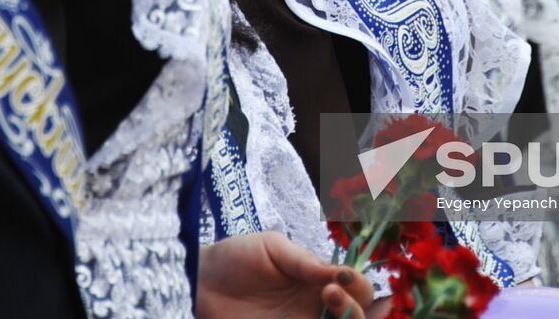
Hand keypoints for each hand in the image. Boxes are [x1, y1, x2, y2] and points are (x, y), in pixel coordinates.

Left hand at [197, 231, 375, 318]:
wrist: (199, 282)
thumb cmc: (235, 258)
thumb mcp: (272, 248)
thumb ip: (305, 261)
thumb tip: (341, 272)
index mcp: (319, 280)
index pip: (358, 288)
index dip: (359, 284)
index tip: (341, 277)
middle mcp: (316, 308)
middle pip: (357, 317)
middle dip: (355, 308)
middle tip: (330, 293)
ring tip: (326, 300)